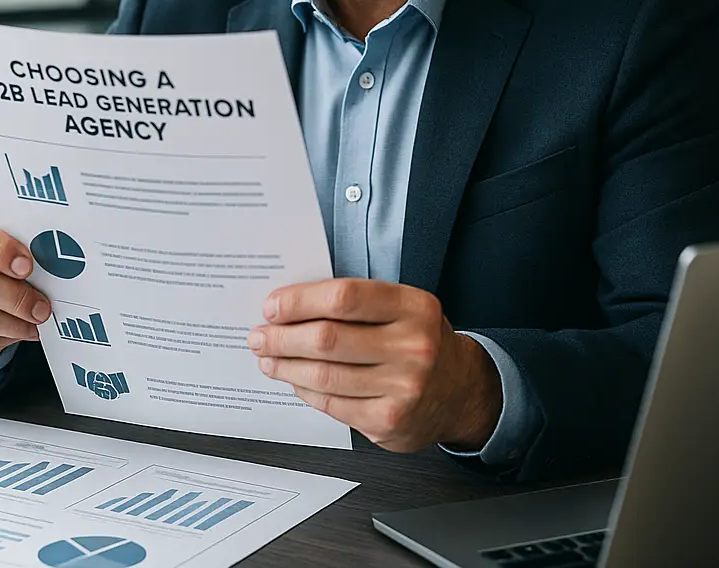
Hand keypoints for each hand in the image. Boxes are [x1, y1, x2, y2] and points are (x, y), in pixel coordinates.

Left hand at [247, 278, 501, 451]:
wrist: (459, 391)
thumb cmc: (418, 339)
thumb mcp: (402, 308)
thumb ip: (357, 302)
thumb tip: (290, 305)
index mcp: (414, 307)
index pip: (345, 297)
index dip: (300, 301)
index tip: (272, 306)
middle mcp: (413, 346)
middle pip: (328, 338)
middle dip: (283, 337)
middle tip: (259, 335)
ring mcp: (403, 387)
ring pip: (325, 375)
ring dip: (286, 365)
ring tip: (267, 358)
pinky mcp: (390, 421)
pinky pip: (332, 403)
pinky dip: (305, 389)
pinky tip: (293, 379)